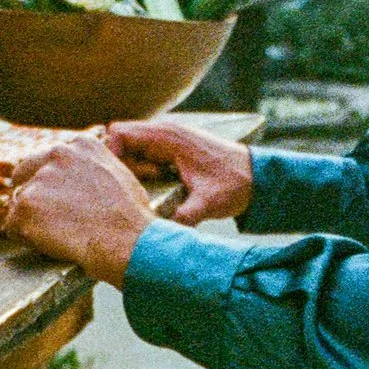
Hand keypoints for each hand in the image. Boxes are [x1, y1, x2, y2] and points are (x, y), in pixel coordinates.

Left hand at [3, 134, 155, 283]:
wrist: (126, 241)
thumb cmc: (131, 216)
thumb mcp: (119, 175)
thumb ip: (94, 168)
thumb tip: (86, 179)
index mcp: (80, 145)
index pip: (50, 159)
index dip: (53, 182)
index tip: (61, 199)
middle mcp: (57, 155)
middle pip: (25, 173)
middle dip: (33, 194)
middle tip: (50, 218)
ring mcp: (38, 180)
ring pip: (20, 202)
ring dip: (33, 219)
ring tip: (60, 235)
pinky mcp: (25, 207)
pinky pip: (13, 226)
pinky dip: (26, 238)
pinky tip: (50, 244)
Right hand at [107, 116, 251, 224]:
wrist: (257, 177)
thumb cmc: (234, 184)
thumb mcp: (207, 204)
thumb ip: (183, 216)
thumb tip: (161, 236)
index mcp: (168, 136)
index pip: (118, 133)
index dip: (110, 155)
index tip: (119, 179)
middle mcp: (164, 132)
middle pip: (120, 141)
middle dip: (118, 165)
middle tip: (130, 187)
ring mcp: (167, 140)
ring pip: (130, 149)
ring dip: (130, 169)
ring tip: (143, 188)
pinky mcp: (171, 150)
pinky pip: (143, 155)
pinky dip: (141, 171)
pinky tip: (153, 188)